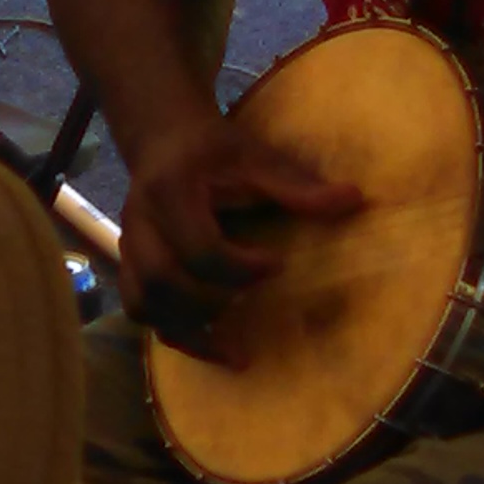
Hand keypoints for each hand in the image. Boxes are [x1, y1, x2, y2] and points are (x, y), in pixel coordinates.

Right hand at [117, 112, 362, 361]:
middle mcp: (139, 219)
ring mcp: (128, 243)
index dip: (241, 268)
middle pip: (161, 280)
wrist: (165, 138)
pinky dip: (174, 333)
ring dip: (188, 328)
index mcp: (171, 190)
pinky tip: (214, 345)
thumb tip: (354, 200)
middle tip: (249, 298)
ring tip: (233, 343)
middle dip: (210, 301)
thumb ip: (298, 186)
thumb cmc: (216, 150)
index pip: (199, 246)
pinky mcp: (130, 262)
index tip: (278, 265)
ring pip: (144, 303)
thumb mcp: (257, 158)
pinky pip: (140, 310)